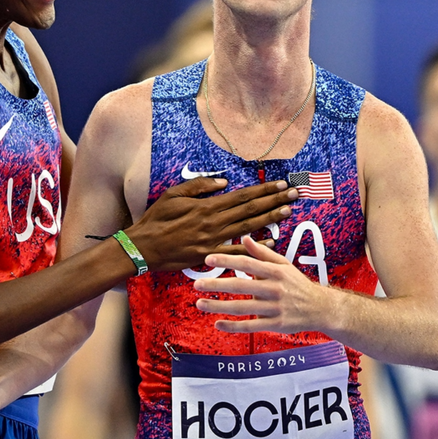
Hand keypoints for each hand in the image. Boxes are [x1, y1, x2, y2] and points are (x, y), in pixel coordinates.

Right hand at [126, 178, 296, 272]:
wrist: (143, 248)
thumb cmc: (156, 219)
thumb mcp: (173, 195)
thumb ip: (199, 187)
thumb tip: (223, 182)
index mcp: (206, 206)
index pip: (242, 196)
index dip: (263, 190)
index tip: (280, 184)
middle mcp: (214, 223)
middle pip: (250, 210)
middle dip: (274, 201)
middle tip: (294, 194)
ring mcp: (214, 241)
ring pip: (248, 228)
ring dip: (269, 219)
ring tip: (287, 211)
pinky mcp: (210, 256)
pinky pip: (238, 252)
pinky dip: (255, 246)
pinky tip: (271, 241)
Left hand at [192, 236, 332, 334]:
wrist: (321, 308)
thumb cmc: (298, 284)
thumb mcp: (284, 265)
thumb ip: (262, 253)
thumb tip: (245, 238)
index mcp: (275, 272)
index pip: (247, 264)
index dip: (227, 261)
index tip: (208, 259)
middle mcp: (275, 289)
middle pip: (240, 287)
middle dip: (216, 285)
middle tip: (197, 284)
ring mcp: (275, 308)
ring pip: (242, 308)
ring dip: (219, 307)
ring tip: (200, 303)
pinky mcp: (276, 325)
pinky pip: (251, 326)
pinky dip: (233, 326)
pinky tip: (217, 324)